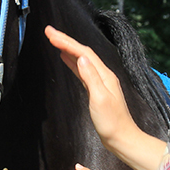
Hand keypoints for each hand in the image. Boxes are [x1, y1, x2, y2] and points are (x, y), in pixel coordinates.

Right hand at [45, 25, 165, 169]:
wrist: (121, 138)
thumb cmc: (112, 122)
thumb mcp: (99, 99)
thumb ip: (91, 77)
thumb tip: (80, 58)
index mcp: (104, 75)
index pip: (83, 53)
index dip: (66, 42)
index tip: (51, 34)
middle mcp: (103, 75)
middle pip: (82, 52)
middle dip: (65, 40)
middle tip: (49, 31)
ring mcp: (100, 82)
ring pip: (81, 59)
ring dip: (68, 48)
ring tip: (55, 40)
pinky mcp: (95, 89)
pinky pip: (82, 70)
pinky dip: (72, 62)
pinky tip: (66, 58)